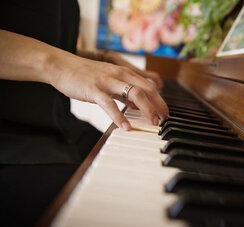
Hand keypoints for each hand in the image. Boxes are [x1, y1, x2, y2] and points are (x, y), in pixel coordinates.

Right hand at [50, 52, 167, 129]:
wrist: (61, 65)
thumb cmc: (85, 75)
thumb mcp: (109, 81)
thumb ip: (124, 92)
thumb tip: (138, 105)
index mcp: (124, 73)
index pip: (149, 86)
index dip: (160, 100)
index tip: (165, 113)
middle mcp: (119, 75)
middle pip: (147, 89)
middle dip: (159, 105)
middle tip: (164, 120)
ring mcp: (107, 81)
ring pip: (134, 93)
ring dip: (147, 109)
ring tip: (153, 122)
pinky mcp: (93, 89)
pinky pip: (109, 103)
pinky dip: (119, 116)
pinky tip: (126, 127)